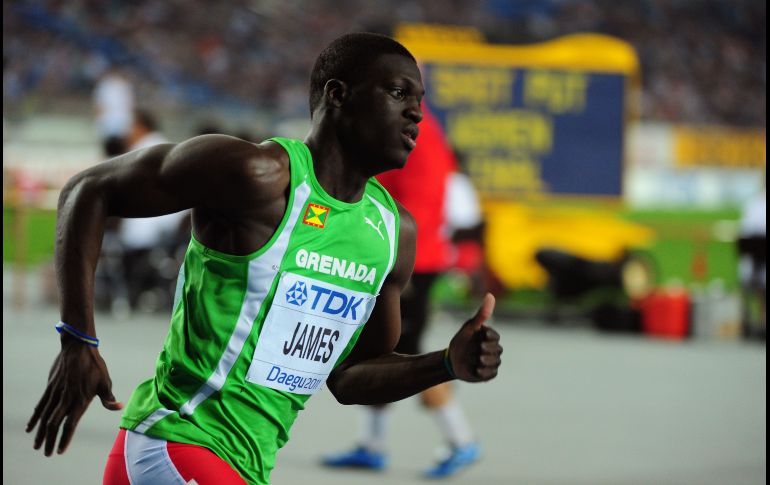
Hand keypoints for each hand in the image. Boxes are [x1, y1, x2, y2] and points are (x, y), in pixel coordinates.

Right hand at [26, 338, 122, 455]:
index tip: (60, 451)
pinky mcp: (50, 387)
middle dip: (50, 440)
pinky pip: (40, 405)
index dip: (65, 438)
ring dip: (40, 432)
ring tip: (37, 446)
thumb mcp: (105, 382)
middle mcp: (66, 398)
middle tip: (47, 453)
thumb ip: (109, 398)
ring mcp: (56, 393)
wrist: (78, 347)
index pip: (70, 424)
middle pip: (54, 424)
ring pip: (45, 417)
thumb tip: (119, 407)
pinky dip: (35, 417)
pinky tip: (30, 427)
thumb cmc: (95, 365)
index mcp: (80, 400)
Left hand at [448, 293, 501, 381]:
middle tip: (474, 349)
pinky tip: (475, 369)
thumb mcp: (469, 327)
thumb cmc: (461, 341)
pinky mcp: (490, 373)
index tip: (479, 336)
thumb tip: (490, 295)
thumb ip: (482, 314)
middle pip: (496, 350)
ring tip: (473, 359)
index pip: (495, 336)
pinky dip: (482, 372)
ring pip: (494, 362)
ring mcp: (493, 361)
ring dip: (481, 361)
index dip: (487, 337)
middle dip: (483, 349)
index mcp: (490, 337)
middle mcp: (494, 349)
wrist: (452, 361)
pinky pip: (491, 373)